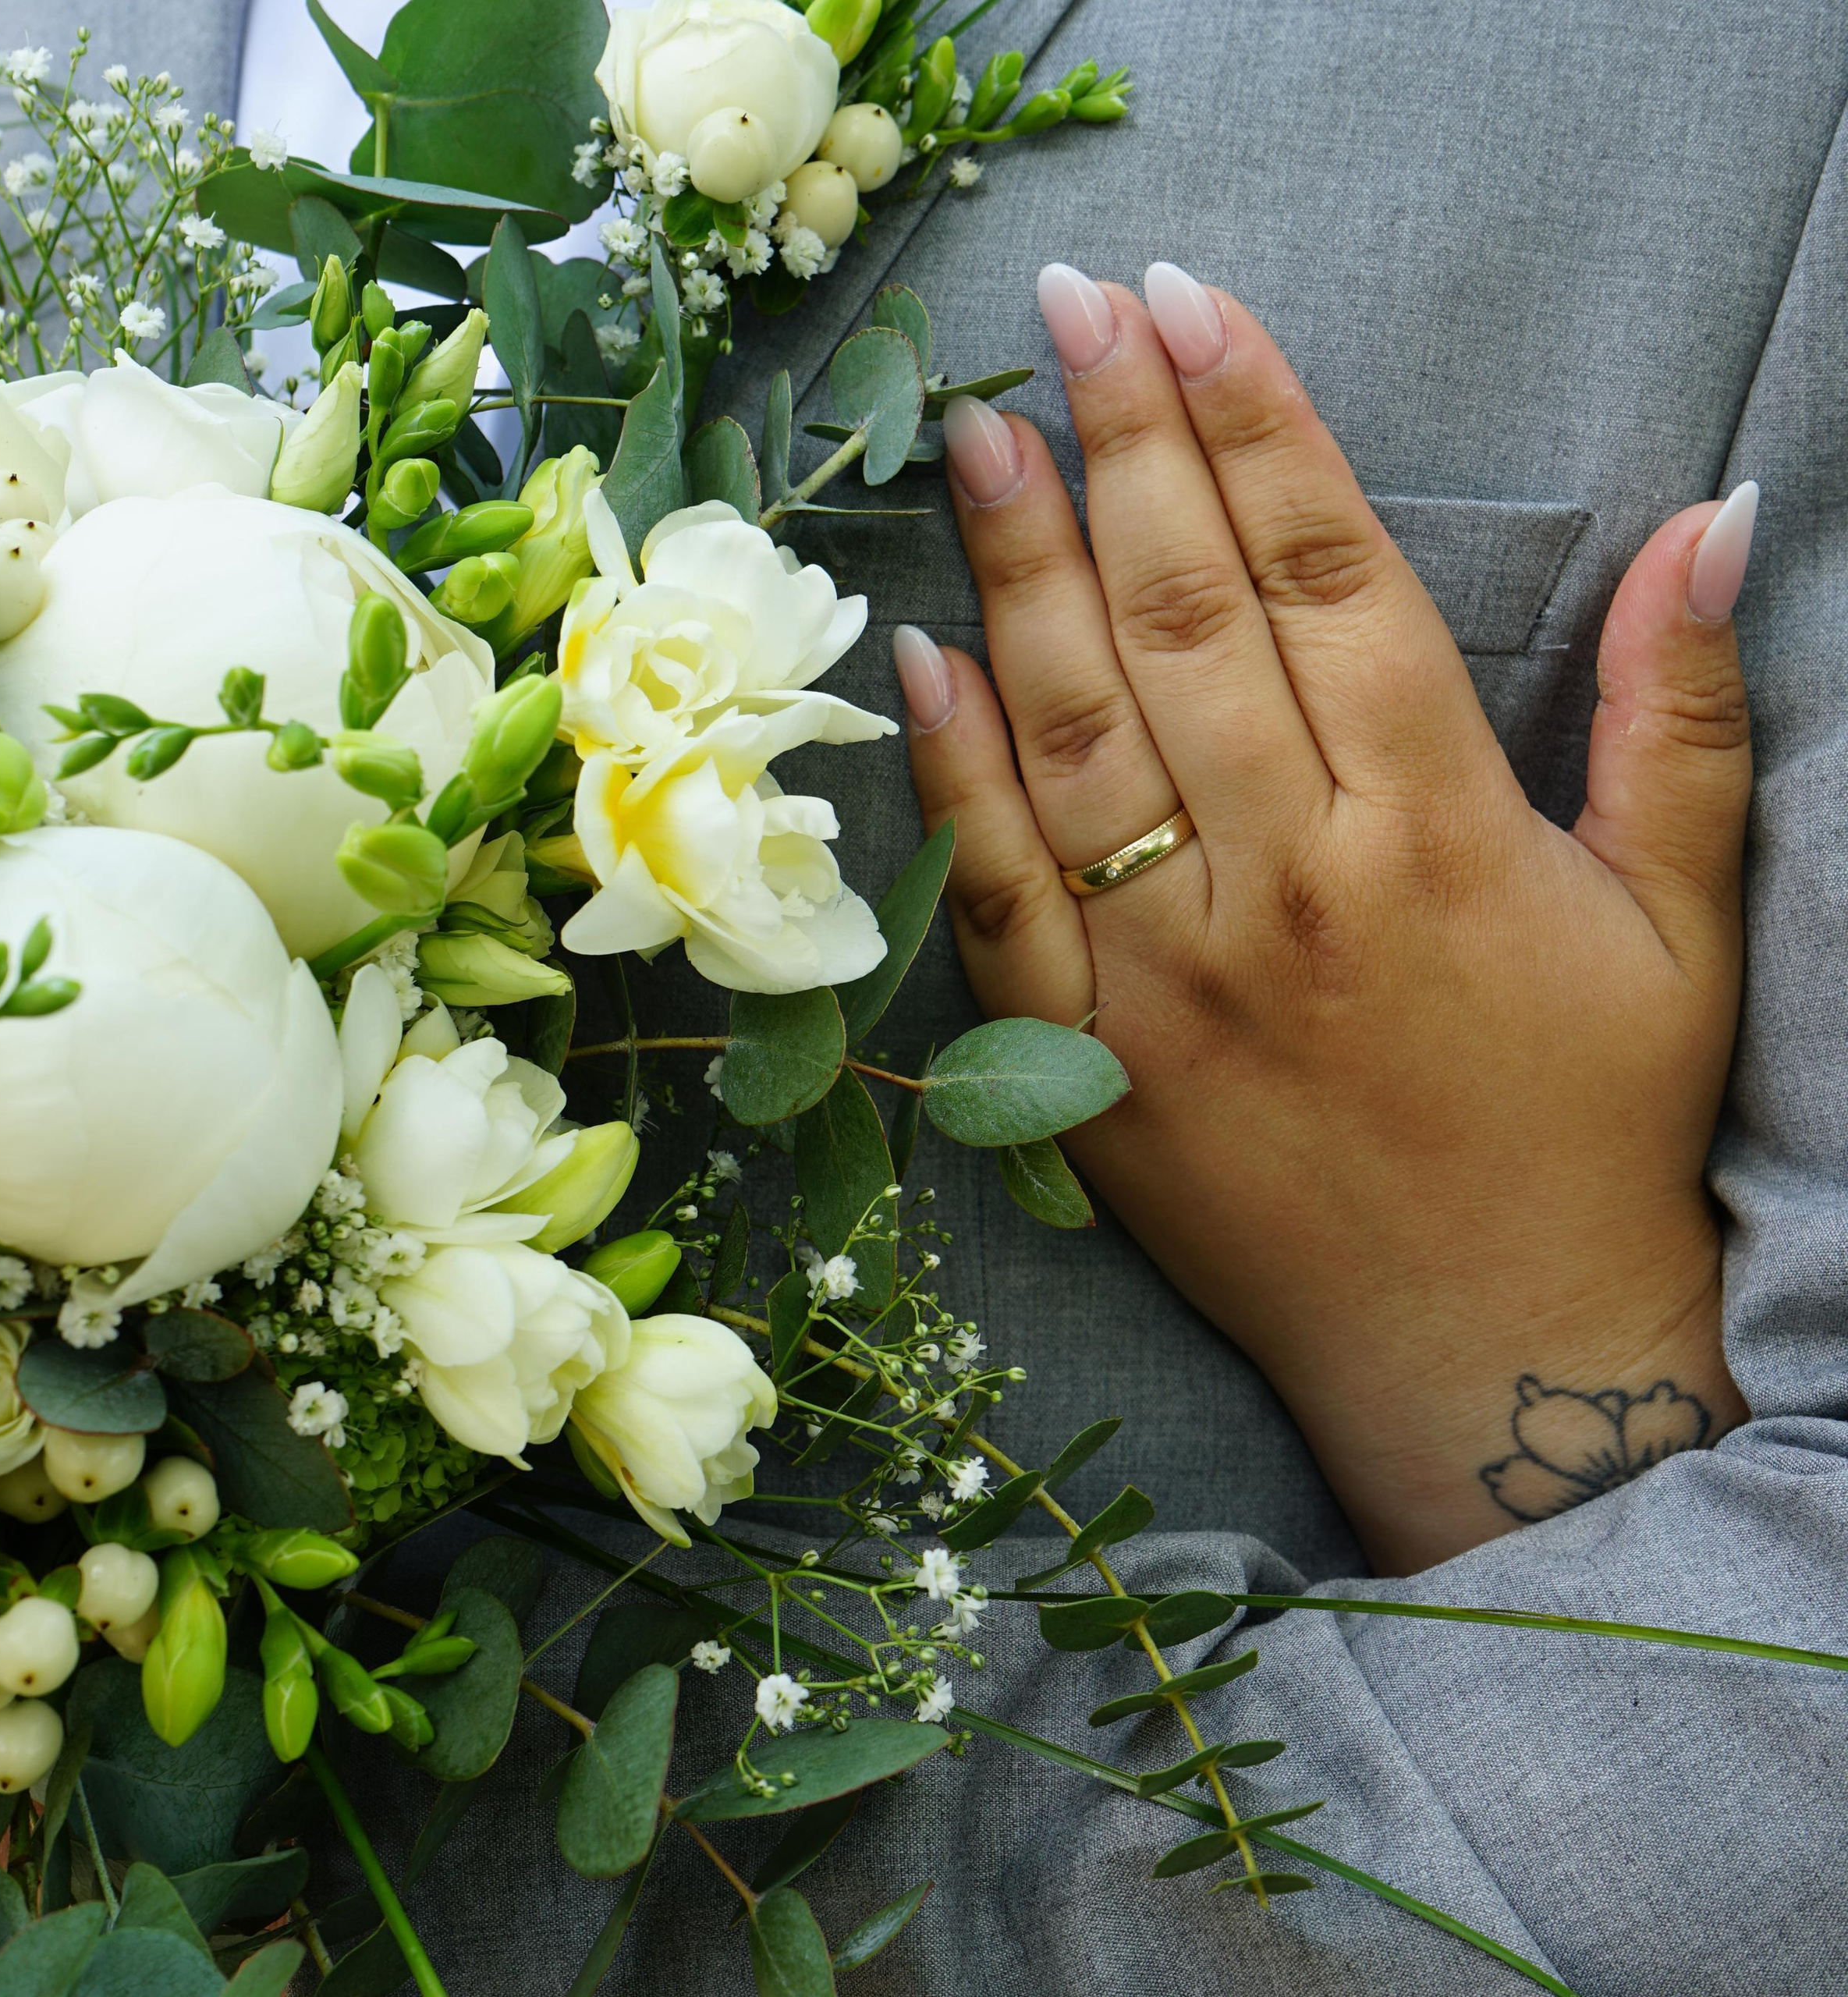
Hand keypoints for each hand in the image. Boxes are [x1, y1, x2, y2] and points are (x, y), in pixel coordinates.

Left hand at [896, 262, 1753, 1572]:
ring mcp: (1170, 972)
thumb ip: (1677, 714)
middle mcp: (1290, 876)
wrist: (1485, 1346)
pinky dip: (952, 770)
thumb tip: (1715, 514)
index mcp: (1438, 824)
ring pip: (1075, 727)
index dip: (1251, 420)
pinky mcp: (1088, 1060)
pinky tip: (920, 651)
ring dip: (1017, 566)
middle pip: (1184, 612)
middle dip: (1122, 439)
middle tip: (1066, 309)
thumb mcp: (1677, 921)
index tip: (1189, 305)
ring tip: (979, 432)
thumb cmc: (1589, 1127)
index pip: (1329, 568)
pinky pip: (999, 892)